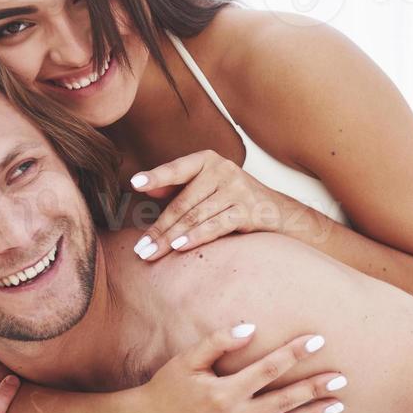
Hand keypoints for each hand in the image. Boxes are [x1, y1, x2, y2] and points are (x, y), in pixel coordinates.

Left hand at [128, 149, 303, 259]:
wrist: (278, 213)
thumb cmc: (233, 200)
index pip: (176, 169)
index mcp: (207, 160)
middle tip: (140, 249)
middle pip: (183, 202)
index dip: (156, 176)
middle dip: (159, 228)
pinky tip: (181, 247)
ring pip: (196, 215)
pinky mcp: (249, 209)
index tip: (135, 183)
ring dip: (171, 237)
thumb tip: (147, 189)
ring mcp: (237, 189)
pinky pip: (217, 225)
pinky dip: (197, 237)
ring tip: (153, 252)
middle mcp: (222, 170)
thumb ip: (178, 187)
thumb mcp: (206, 188)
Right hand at [134, 323, 346, 412]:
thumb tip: (250, 326)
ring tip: (338, 404)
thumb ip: (218, 341)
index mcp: (222, 394)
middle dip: (315, 389)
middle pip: (284, 401)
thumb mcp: (187, 359)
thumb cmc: (168, 387)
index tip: (318, 340)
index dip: (294, 353)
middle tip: (342, 378)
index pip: (268, 369)